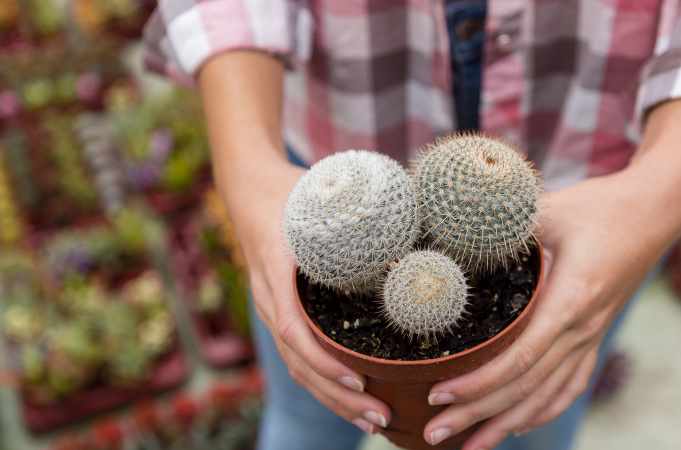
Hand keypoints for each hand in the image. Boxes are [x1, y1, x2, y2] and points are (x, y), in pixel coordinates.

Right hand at [197, 51, 391, 434]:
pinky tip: (355, 396)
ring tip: (375, 420)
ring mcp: (272, 309)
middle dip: (340, 397)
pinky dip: (327, 381)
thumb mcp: (318, 196)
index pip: (292, 329)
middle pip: (299, 363)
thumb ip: (354, 213)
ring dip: (335, 399)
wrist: (249, 186)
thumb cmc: (290, 190)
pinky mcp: (282, 312)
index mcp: (276, 273)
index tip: (360, 380)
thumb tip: (416, 220)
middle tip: (383, 417)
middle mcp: (269, 299)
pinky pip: (300, 355)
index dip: (324, 360)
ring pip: (299, 367)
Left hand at [422, 173, 672, 447]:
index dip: (479, 383)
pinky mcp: (595, 334)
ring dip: (507, 424)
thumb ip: (507, 225)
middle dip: (479, 414)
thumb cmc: (602, 206)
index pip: (520, 357)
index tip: (439, 394)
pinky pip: (570, 383)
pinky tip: (519, 425)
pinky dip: (544, 409)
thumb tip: (453, 226)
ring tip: (469, 446)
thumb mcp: (551, 209)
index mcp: (570, 300)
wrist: (657, 209)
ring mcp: (592, 335)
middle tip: (434, 434)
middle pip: (527, 387)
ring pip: (548, 394)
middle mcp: (583, 327)